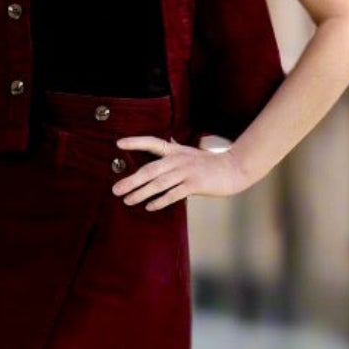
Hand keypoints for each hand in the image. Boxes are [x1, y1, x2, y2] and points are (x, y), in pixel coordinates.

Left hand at [111, 135, 246, 209]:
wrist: (233, 169)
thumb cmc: (208, 163)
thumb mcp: (188, 152)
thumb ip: (173, 150)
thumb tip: (159, 143)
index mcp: (175, 150)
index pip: (152, 142)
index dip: (135, 142)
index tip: (118, 144)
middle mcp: (178, 159)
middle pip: (150, 170)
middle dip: (131, 180)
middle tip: (115, 189)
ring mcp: (186, 172)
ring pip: (159, 183)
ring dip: (141, 193)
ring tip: (127, 200)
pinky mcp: (195, 184)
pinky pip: (174, 194)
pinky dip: (161, 201)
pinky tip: (149, 207)